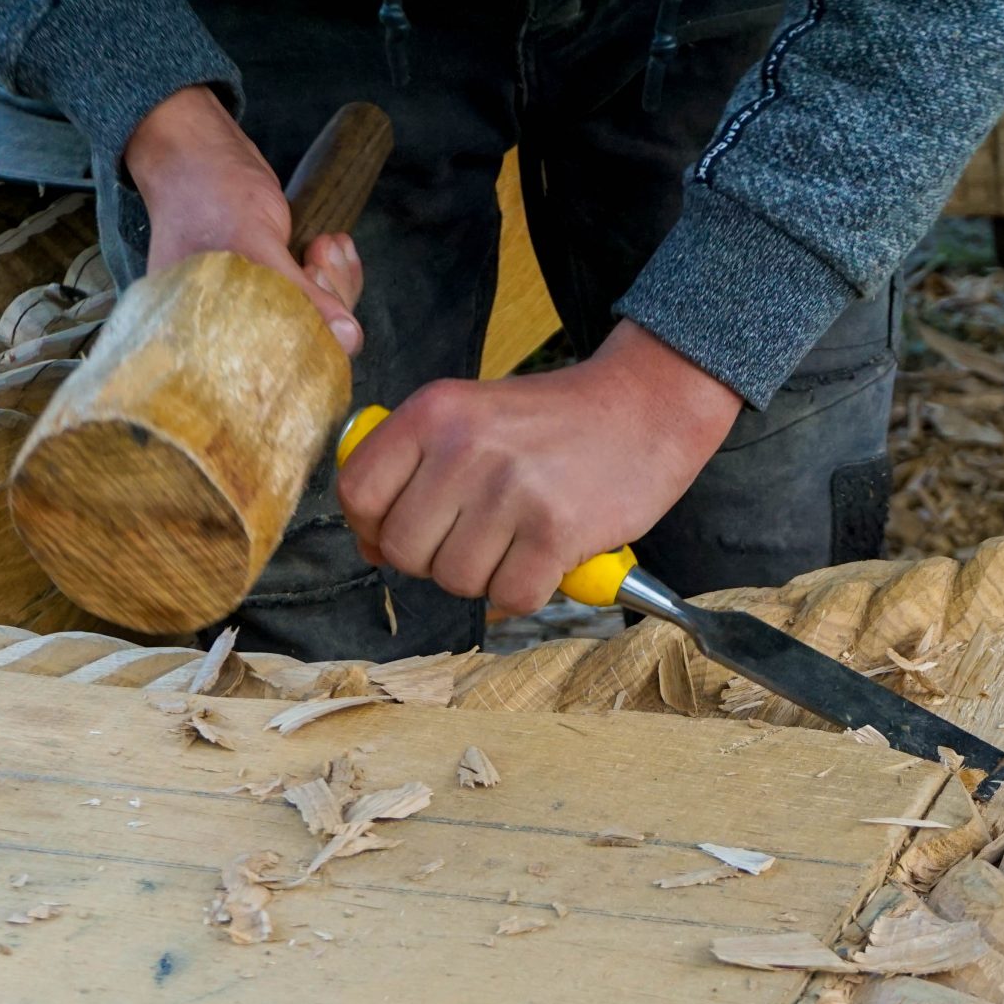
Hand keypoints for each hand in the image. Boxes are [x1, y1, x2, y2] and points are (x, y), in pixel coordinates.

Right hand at [125, 85, 363, 354]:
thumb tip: (349, 340)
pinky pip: (319, 294)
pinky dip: (337, 270)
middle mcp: (230, 328)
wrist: (199, 149)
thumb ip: (301, 297)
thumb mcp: (255, 247)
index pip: (274, 368)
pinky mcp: (275, 283)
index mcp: (208, 337)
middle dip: (326, 298)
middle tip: (317, 255)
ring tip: (325, 244)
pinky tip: (333, 243)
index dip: (311, 341)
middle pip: (303, 343)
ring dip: (336, 279)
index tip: (315, 292)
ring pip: (318, 317)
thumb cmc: (209, 197)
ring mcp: (256, 304)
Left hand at [336, 322, 742, 615]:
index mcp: (434, 412)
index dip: (373, 528)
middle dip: (435, 559)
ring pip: (456, 580)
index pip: (358, 492)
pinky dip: (526, 591)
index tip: (404, 531)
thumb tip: (371, 546)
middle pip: (405, 550)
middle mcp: (465, 447)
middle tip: (478, 537)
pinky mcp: (556, 530)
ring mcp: (511, 490)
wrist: (645, 406)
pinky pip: (511, 598)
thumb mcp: (471, 415)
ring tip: (517, 541)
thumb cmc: (555, 422)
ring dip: (485, 576)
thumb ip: (416, 470)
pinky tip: (546, 558)